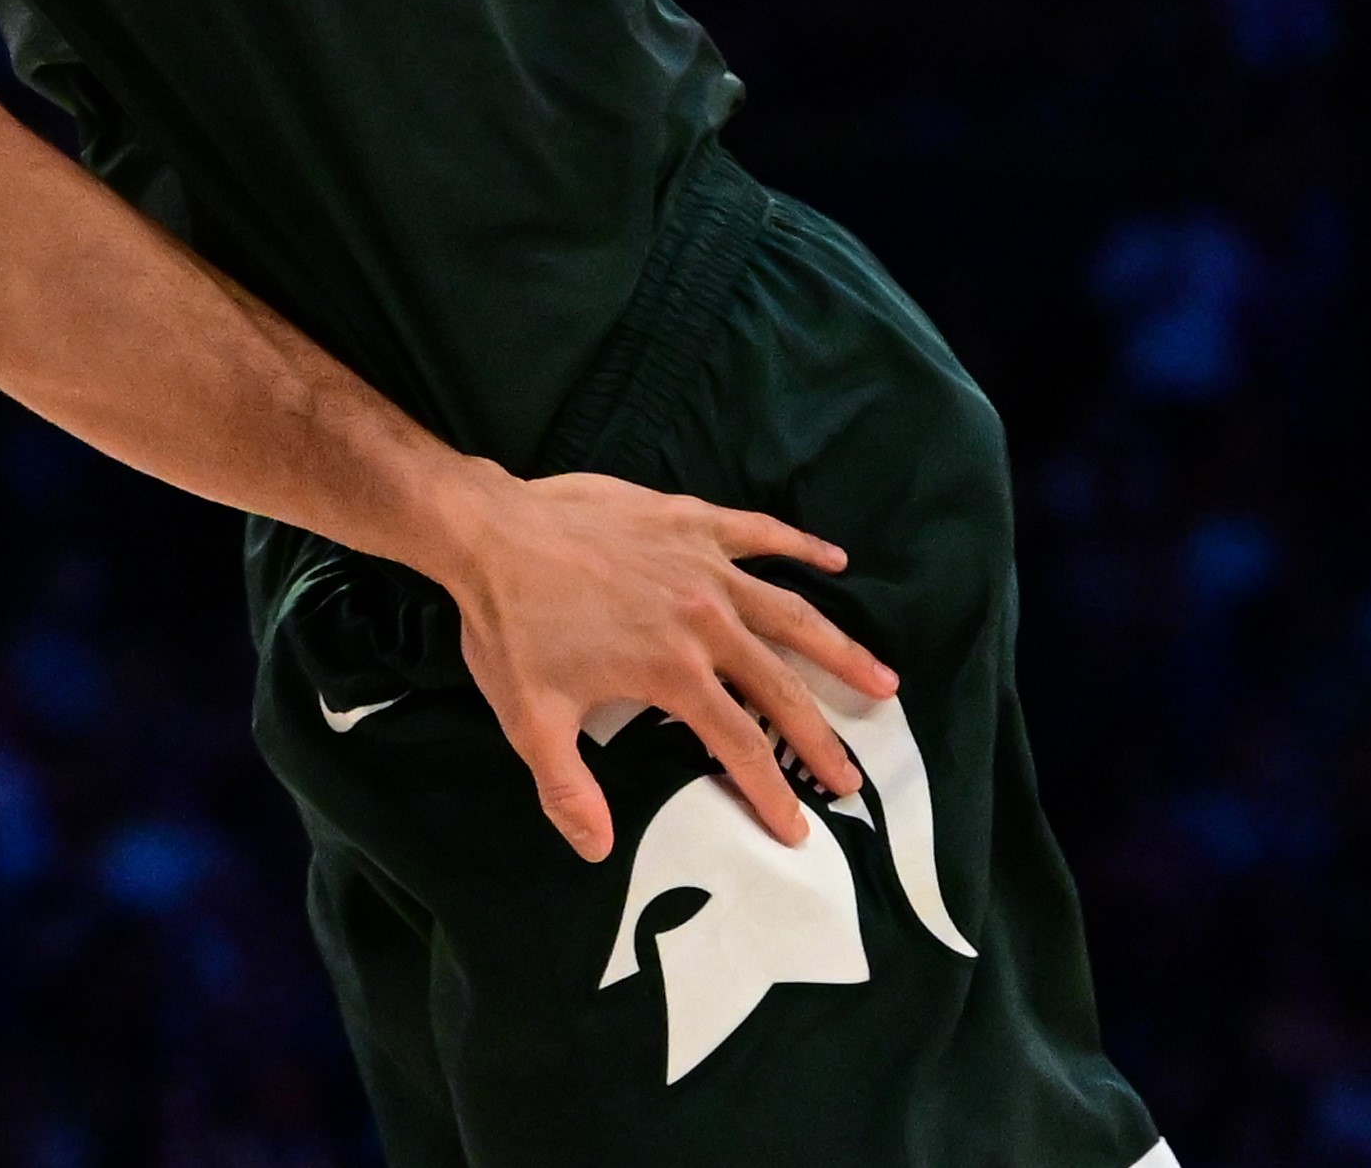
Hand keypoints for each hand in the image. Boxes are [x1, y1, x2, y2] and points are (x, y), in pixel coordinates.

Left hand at [410, 462, 898, 862]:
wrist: (487, 532)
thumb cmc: (509, 626)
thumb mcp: (529, 719)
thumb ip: (567, 789)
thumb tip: (597, 849)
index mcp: (673, 671)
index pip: (740, 745)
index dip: (772, 791)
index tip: (797, 827)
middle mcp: (704, 619)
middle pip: (781, 687)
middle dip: (821, 738)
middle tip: (853, 776)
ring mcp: (702, 565)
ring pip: (790, 612)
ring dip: (839, 648)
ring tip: (883, 680)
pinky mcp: (689, 521)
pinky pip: (758, 532)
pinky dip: (800, 545)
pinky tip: (836, 559)